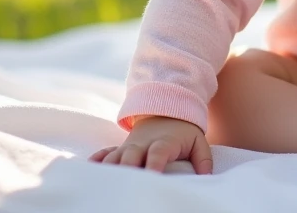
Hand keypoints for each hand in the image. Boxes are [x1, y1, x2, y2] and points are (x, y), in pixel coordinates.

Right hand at [88, 115, 212, 173]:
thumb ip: (203, 159)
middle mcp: (143, 144)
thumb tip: (206, 178)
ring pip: (115, 157)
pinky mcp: (120, 149)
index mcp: (164, 142)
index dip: (154, 164)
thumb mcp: (198, 141)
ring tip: (106, 185)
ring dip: (110, 169)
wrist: (166, 110)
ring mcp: (129, 146)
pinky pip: (105, 153)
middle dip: (127, 169)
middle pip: (131, 156)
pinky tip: (89, 170)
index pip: (158, 153)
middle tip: (125, 185)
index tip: (153, 177)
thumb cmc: (183, 132)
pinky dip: (97, 161)